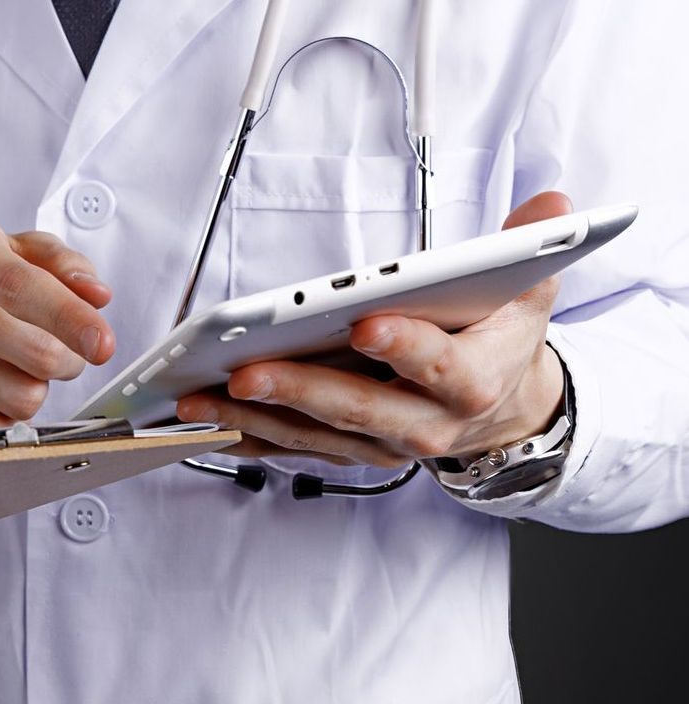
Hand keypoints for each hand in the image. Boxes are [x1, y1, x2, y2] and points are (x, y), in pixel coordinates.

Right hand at [0, 222, 116, 427]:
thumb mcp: (17, 249)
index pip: (19, 287)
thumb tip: (96, 296)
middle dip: (67, 359)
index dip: (68, 318)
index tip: (103, 344)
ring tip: (16, 364)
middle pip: (34, 354)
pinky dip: (3, 413)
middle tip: (58, 349)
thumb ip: (63, 263)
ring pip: (20, 399)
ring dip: (36, 387)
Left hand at [177, 192, 571, 467]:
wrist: (502, 407)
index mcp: (473, 381)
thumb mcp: (529, 289)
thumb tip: (550, 207)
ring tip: (198, 399)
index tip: (365, 325)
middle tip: (245, 372)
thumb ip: (531, 246)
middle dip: (297, 390)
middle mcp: (425, 424)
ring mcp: (382, 444)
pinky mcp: (348, 451)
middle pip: (357, 408)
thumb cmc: (500, 339)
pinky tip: (202, 426)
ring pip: (312, 435)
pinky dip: (246, 439)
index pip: (439, 366)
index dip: (404, 347)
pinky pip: (291, 449)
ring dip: (251, 419)